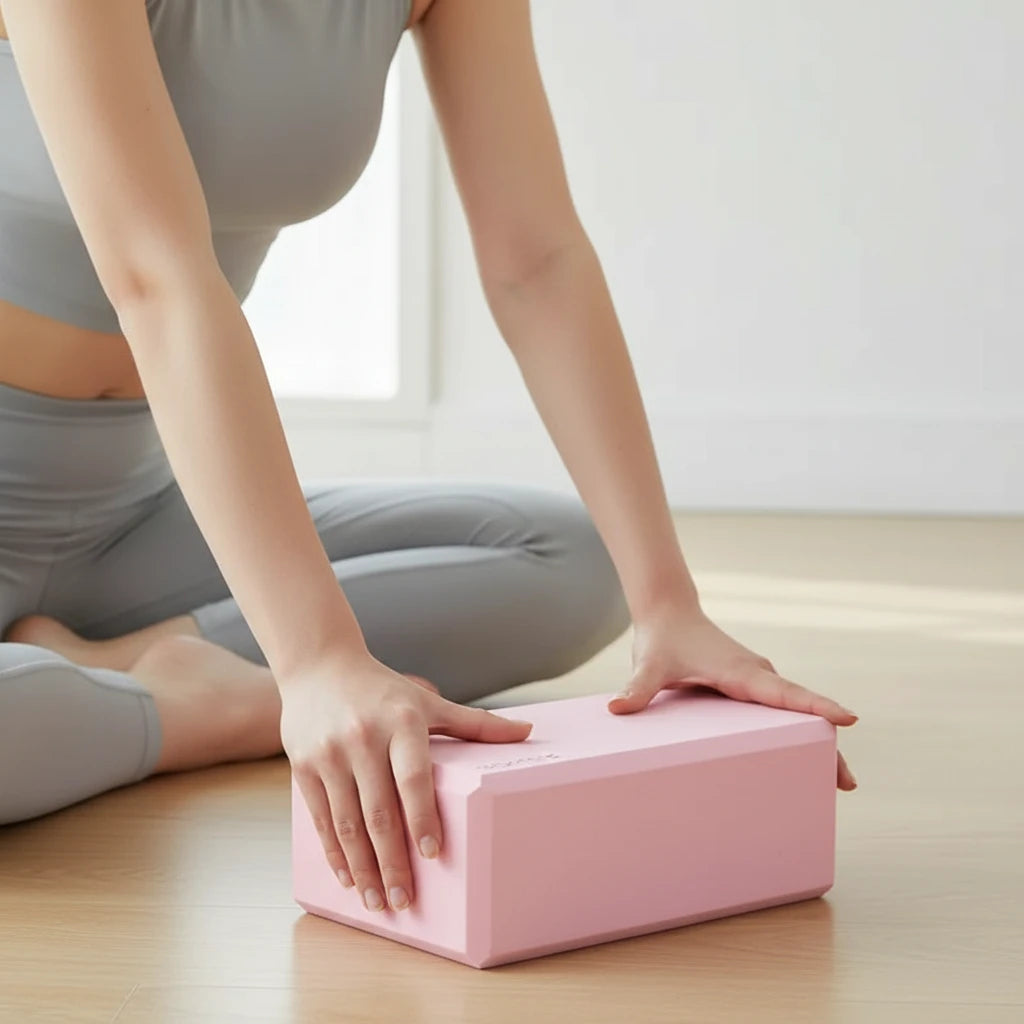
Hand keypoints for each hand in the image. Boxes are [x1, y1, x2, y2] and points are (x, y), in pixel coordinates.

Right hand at [279, 649, 532, 911]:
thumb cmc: (383, 690)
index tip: (433, 854)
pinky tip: (348, 877)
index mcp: (402, 722)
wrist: (320, 666)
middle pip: (379, 811)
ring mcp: (329, 753)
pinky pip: (321, 817)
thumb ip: (475, 722)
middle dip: (391, 862)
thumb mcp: (428, 702)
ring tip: (377, 901)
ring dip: (362, 868)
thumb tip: (526, 732)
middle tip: (404, 902)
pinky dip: (334, 852)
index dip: (423, 817)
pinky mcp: (302, 765)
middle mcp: (363, 738)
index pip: (413, 778)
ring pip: (347, 822)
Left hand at [610, 600, 857, 790]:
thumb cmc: (662, 638)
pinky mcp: (752, 687)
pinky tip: (807, 760)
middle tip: (846, 782)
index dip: (816, 707)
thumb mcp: (649, 664)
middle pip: (802, 711)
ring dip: (818, 741)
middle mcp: (758, 675)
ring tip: (837, 781)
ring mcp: (758, 680)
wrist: (669, 614)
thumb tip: (618, 707)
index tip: (848, 720)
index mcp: (741, 671)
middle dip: (827, 744)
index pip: (785, 693)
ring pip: (797, 712)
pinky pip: (783, 710)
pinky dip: (800, 732)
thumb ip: (638, 687)